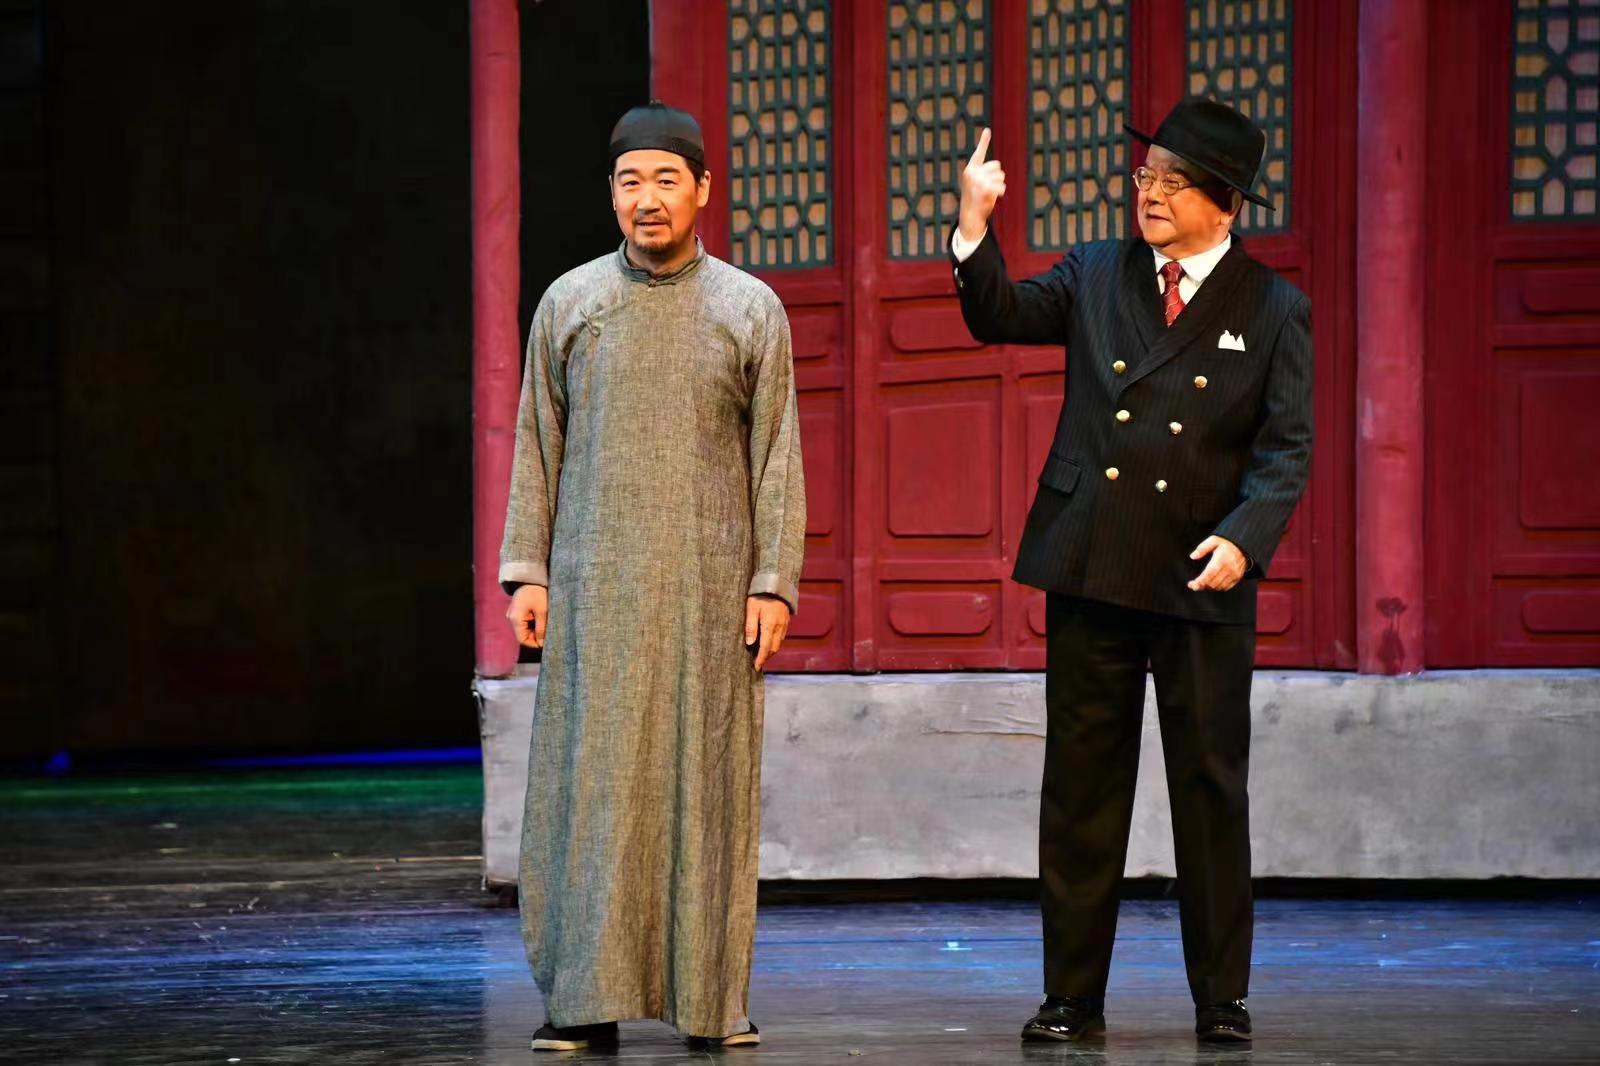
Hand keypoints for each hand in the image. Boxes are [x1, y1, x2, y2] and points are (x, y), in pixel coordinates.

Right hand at [505, 584, 548, 648]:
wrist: (532, 576)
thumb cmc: (538, 592)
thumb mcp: (542, 612)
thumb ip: (541, 628)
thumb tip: (541, 643)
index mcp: (515, 618)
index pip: (522, 640)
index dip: (534, 643)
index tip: (546, 641)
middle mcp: (512, 618)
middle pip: (523, 635)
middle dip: (536, 636)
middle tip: (549, 632)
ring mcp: (514, 614)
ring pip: (525, 629)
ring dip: (536, 629)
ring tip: (546, 624)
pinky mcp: (518, 611)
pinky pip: (525, 622)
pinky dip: (534, 623)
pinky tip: (542, 619)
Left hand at [745, 595, 790, 671]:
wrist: (776, 584)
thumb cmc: (760, 596)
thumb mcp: (751, 609)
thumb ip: (750, 627)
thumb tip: (749, 643)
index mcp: (770, 625)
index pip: (765, 647)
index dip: (760, 659)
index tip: (756, 667)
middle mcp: (779, 627)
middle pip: (773, 649)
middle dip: (765, 657)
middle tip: (757, 663)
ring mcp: (784, 625)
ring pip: (778, 644)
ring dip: (770, 652)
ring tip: (761, 656)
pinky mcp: (786, 622)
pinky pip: (781, 638)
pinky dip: (775, 644)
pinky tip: (768, 644)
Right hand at [958, 127, 1005, 242]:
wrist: (970, 215)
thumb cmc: (974, 198)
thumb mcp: (975, 183)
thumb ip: (984, 174)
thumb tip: (998, 170)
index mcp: (970, 169)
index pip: (979, 153)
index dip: (984, 141)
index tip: (987, 130)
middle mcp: (973, 173)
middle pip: (997, 166)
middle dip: (997, 176)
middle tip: (988, 187)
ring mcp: (979, 181)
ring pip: (1001, 175)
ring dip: (999, 184)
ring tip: (990, 192)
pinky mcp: (985, 189)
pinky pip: (1001, 186)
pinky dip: (1001, 191)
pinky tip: (995, 196)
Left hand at [1188, 536, 1247, 591]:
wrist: (1243, 548)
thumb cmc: (1226, 545)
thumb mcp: (1213, 540)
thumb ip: (1202, 548)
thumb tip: (1193, 556)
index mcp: (1222, 558)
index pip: (1210, 573)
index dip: (1201, 581)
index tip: (1193, 585)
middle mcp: (1229, 568)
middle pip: (1213, 582)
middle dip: (1201, 585)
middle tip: (1193, 585)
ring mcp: (1234, 574)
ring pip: (1218, 586)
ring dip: (1208, 587)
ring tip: (1202, 583)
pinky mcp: (1237, 578)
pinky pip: (1225, 588)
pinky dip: (1217, 587)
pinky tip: (1211, 583)